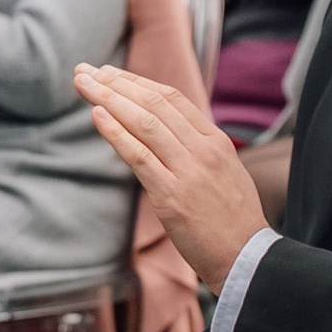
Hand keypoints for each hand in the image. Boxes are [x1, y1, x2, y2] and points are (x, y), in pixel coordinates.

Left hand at [74, 64, 262, 290]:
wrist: (248, 260)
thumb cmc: (234, 222)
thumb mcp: (226, 173)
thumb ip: (199, 150)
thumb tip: (168, 134)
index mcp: (215, 141)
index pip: (172, 98)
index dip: (137, 82)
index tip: (110, 74)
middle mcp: (203, 150)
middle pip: (154, 103)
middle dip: (115, 83)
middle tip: (86, 72)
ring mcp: (188, 172)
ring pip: (144, 122)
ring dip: (108, 99)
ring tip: (83, 84)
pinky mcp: (171, 197)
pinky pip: (139, 156)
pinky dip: (115, 133)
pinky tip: (97, 115)